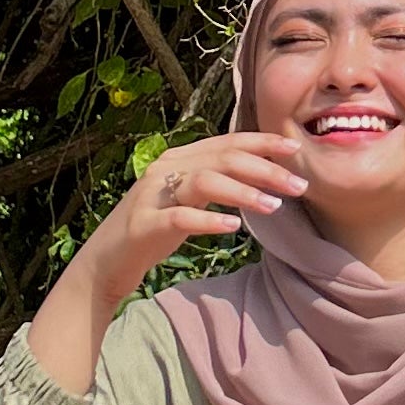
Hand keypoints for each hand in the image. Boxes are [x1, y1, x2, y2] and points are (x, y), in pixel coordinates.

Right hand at [98, 130, 312, 284]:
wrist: (106, 261)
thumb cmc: (154, 229)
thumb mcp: (187, 199)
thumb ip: (215, 182)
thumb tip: (260, 174)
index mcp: (179, 158)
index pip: (227, 142)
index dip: (262, 142)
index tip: (294, 149)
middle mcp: (164, 168)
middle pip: (222, 158)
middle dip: (265, 169)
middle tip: (299, 184)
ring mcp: (152, 196)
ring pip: (203, 182)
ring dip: (243, 192)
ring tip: (274, 206)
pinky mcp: (144, 225)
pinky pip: (180, 218)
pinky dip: (209, 220)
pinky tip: (233, 228)